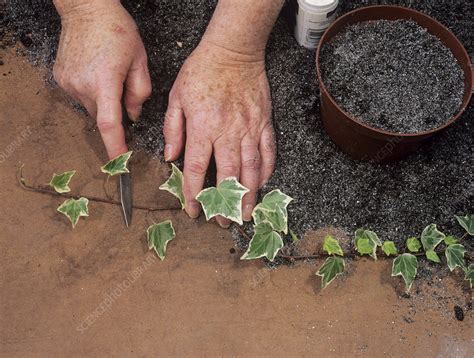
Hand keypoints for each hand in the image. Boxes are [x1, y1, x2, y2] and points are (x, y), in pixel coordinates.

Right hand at [53, 0, 150, 158]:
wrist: (85, 8)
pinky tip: (95, 71)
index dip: (115, 147)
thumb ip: (139, 92)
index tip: (119, 165)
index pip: (109, 124)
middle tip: (121, 88)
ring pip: (91, 106)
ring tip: (107, 73)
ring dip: (102, 99)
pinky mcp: (60, 78)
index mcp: (105, 81)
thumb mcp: (139, 60)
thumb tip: (133, 116)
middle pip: (102, 116)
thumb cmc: (117, 30)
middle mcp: (82, 85)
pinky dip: (91, 91)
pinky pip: (80, 95)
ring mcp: (68, 82)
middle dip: (115, 111)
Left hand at [164, 41, 275, 226]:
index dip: (194, 193)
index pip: (197, 168)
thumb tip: (170, 157)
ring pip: (251, 168)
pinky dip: (267, 170)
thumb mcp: (176, 97)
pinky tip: (264, 184)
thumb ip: (173, 130)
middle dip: (225, 203)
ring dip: (249, 194)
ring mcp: (249, 128)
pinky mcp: (264, 123)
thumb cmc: (201, 71)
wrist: (233, 51)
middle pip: (228, 175)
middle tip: (224, 221)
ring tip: (247, 213)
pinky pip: (268, 151)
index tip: (193, 210)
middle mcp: (227, 132)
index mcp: (203, 127)